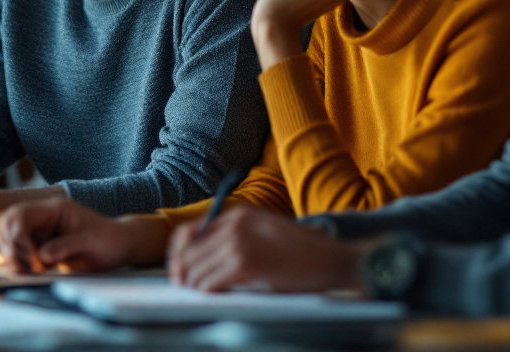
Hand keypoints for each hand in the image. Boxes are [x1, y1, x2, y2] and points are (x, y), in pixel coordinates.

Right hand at [0, 199, 167, 273]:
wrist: (117, 246)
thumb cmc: (107, 239)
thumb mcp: (90, 241)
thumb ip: (66, 246)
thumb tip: (42, 255)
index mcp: (54, 209)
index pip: (22, 214)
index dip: (20, 236)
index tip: (34, 258)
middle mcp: (42, 216)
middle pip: (7, 222)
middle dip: (10, 245)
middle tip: (26, 267)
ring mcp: (38, 230)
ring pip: (6, 235)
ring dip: (10, 253)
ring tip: (27, 271)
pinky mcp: (37, 244)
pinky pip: (15, 248)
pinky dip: (14, 259)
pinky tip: (26, 270)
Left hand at [167, 207, 366, 292]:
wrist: (331, 259)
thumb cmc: (299, 252)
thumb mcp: (262, 232)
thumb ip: (235, 237)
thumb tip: (201, 258)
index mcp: (237, 214)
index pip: (190, 231)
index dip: (178, 253)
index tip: (179, 269)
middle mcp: (234, 224)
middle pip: (187, 250)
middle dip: (182, 271)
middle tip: (184, 286)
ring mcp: (238, 243)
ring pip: (196, 268)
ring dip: (195, 284)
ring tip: (202, 292)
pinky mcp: (245, 264)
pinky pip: (210, 281)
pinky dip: (207, 291)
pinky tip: (215, 294)